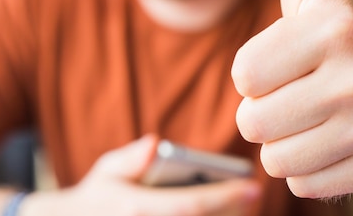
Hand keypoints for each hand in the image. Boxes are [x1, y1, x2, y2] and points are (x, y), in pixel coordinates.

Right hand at [20, 136, 260, 215]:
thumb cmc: (98, 197)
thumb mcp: (106, 171)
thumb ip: (129, 159)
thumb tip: (154, 143)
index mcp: (136, 210)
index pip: (190, 206)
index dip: (224, 198)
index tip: (253, 186)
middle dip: (233, 212)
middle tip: (255, 196)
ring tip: (244, 205)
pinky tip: (225, 212)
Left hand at [232, 0, 352, 198]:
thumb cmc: (335, 22)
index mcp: (338, 30)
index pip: (243, 74)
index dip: (254, 66)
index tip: (283, 54)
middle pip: (253, 121)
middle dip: (264, 104)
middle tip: (297, 83)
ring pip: (276, 158)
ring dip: (283, 136)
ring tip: (312, 108)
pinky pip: (304, 182)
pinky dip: (308, 162)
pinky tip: (331, 133)